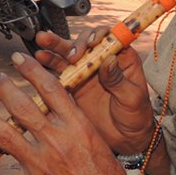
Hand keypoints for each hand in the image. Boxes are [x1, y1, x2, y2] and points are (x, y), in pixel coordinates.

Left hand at [0, 52, 144, 174]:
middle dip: (3, 89)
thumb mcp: (95, 137)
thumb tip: (54, 100)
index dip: (32, 71)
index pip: (50, 89)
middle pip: (23, 108)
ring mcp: (41, 167)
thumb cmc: (107, 173)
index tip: (20, 59)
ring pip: (4, 137)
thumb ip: (72, 119)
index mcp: (77, 126)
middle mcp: (57, 143)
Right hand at [34, 28, 154, 154]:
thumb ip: (118, 79)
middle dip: (74, 42)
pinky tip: (39, 58)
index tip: (91, 43)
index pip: (111, 38)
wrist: (126, 138)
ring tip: (42, 40)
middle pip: (87, 43)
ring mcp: (88, 72)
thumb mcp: (132, 97)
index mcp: (123, 59)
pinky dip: (49, 64)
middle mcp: (103, 61)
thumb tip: (109, 59)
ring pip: (70, 54)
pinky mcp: (75, 85)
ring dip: (56, 46)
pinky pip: (61, 72)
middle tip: (68, 51)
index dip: (100, 36)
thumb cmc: (136, 116)